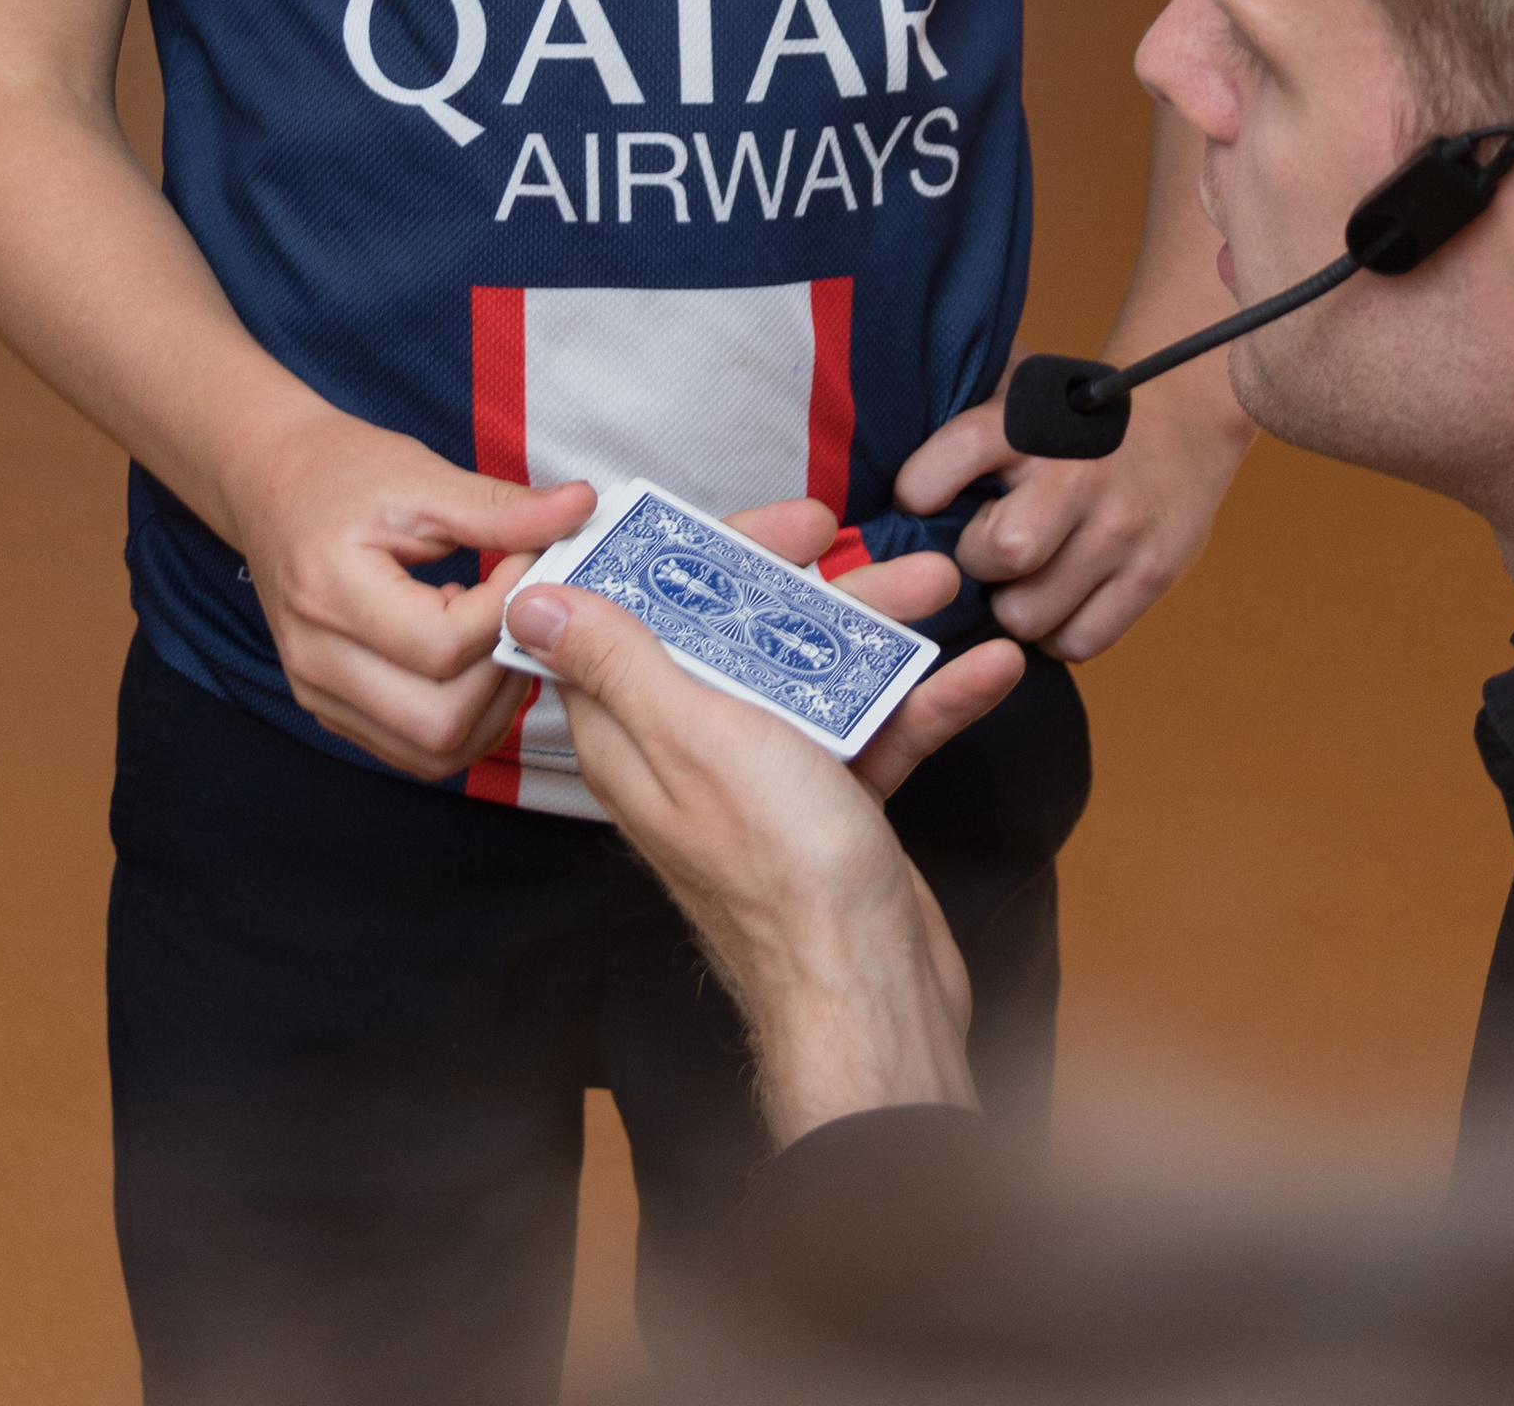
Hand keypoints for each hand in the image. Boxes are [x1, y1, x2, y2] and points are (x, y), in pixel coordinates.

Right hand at [221, 389, 593, 778]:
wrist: (271, 485)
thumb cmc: (341, 472)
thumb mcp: (422, 476)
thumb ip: (501, 508)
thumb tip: (580, 509)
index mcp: (331, 594)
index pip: (444, 645)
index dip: (507, 609)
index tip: (531, 561)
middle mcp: (316, 661)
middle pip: (438, 723)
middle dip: (503, 674)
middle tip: (525, 613)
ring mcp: (319, 695)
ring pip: (430, 752)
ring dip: (488, 707)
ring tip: (499, 636)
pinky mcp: (330, 710)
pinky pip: (411, 749)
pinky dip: (458, 717)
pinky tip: (466, 657)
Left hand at [501, 511, 1019, 1143]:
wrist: (872, 994)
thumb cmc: (780, 871)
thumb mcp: (696, 737)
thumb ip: (620, 661)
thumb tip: (529, 602)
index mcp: (638, 737)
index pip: (640, 616)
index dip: (690, 556)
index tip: (756, 519)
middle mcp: (693, 754)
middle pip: (735, 635)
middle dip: (803, 579)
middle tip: (852, 534)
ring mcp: (766, 783)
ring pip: (813, 675)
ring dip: (878, 628)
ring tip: (940, 585)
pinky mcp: (831, 811)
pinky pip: (873, 731)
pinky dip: (922, 700)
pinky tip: (984, 669)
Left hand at [895, 378, 1247, 658]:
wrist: (1184, 416)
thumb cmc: (1075, 413)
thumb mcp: (1017, 388)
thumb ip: (959, 415)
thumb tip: (876, 457)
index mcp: (1029, 420)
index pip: (944, 466)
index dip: (919, 493)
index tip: (922, 500)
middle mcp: (1075, 474)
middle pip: (998, 553)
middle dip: (977, 564)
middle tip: (984, 551)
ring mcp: (1119, 528)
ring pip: (1032, 614)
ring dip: (1014, 609)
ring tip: (1022, 581)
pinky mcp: (1152, 573)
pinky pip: (1081, 642)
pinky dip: (1060, 634)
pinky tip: (1060, 600)